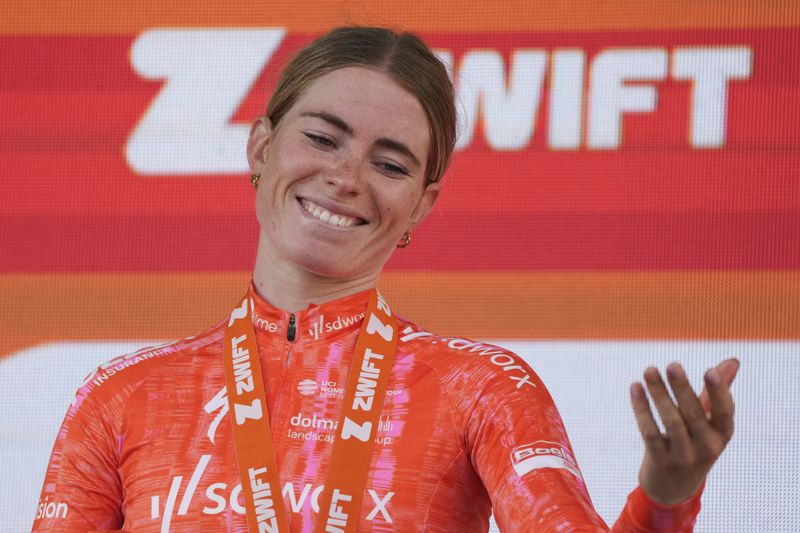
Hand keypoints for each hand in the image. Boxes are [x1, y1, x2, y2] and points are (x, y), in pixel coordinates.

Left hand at [629, 358, 738, 504]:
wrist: (674, 487)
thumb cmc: (695, 443)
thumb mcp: (710, 422)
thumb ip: (717, 391)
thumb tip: (733, 361)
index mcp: (722, 434)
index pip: (725, 412)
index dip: (719, 392)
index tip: (710, 370)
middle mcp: (706, 447)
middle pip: (694, 414)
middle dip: (682, 388)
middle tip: (672, 364)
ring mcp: (683, 456)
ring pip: (671, 421)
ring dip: (659, 393)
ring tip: (649, 370)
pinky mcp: (660, 460)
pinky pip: (650, 432)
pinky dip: (642, 409)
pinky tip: (635, 388)